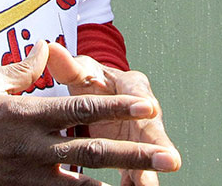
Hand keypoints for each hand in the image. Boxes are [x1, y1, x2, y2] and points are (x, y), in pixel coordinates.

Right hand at [0, 42, 179, 184]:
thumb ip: (22, 71)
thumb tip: (47, 50)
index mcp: (26, 113)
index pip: (82, 108)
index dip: (118, 107)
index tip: (149, 106)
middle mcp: (31, 147)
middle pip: (93, 150)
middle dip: (134, 153)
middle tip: (168, 155)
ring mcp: (25, 176)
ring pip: (80, 184)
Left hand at [48, 49, 177, 185]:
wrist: (97, 95)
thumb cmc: (89, 80)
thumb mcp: (80, 71)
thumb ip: (68, 65)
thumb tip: (50, 48)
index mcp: (131, 86)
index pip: (138, 92)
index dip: (144, 103)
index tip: (151, 109)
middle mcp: (142, 112)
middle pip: (151, 129)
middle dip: (158, 146)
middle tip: (170, 161)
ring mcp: (138, 136)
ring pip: (146, 155)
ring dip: (148, 172)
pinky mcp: (130, 156)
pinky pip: (135, 172)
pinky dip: (134, 184)